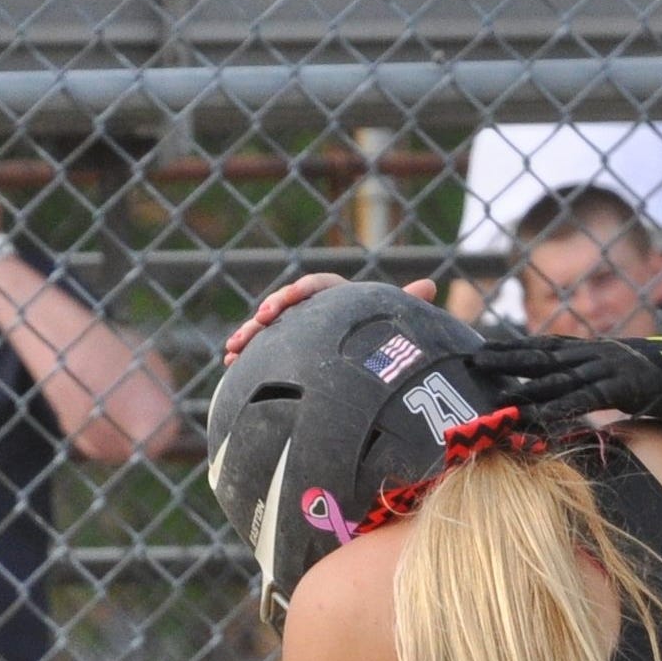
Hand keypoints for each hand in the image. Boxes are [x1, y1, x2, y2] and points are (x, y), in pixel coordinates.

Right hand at [222, 273, 438, 363]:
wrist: (376, 375)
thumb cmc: (390, 342)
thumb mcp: (395, 324)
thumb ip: (406, 304)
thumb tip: (430, 285)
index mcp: (339, 299)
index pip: (319, 286)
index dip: (303, 291)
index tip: (291, 300)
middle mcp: (314, 312)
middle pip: (287, 304)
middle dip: (270, 309)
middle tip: (260, 321)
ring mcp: (295, 331)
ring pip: (268, 326)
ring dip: (249, 333)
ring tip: (234, 347)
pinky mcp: (284, 352)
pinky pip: (261, 349)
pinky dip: (246, 354)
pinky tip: (231, 364)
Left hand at [468, 334, 661, 428]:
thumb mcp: (639, 383)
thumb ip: (613, 391)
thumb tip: (597, 411)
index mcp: (604, 349)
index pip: (551, 346)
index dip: (517, 347)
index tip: (484, 349)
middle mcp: (603, 352)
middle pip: (545, 354)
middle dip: (507, 358)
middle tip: (471, 362)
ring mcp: (615, 367)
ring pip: (560, 375)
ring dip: (524, 383)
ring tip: (494, 391)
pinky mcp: (628, 387)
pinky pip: (587, 397)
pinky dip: (560, 406)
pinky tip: (539, 414)